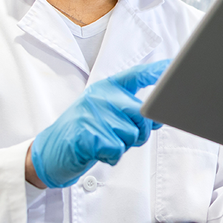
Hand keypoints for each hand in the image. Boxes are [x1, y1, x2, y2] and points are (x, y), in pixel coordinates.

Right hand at [30, 60, 168, 188]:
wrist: (48, 153)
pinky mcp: (89, 135)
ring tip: (103, 143)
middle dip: (140, 131)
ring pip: (132, 135)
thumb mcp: (104, 114)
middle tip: (121, 137)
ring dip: (123, 146)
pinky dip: (111, 157)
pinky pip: (117, 150)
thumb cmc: (83, 133)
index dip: (158, 71)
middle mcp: (101, 96)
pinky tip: (96, 152)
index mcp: (106, 88)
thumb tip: (158, 116)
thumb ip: (129, 111)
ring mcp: (94, 114)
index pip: (137, 75)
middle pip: (143, 113)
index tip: (174, 64)